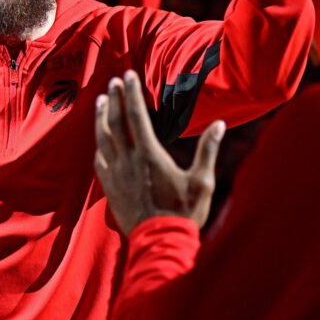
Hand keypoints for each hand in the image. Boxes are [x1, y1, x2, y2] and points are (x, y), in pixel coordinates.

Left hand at [93, 70, 224, 235]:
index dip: (131, 93)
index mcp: (149, 154)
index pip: (136, 116)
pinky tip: (99, 139)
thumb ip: (208, 150)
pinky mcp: (109, 188)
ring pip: (102, 139)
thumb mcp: (202, 182)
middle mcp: (128, 161)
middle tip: (113, 82)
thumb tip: (220, 125)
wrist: (159, 243)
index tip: (128, 75)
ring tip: (101, 101)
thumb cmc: (184, 213)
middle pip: (116, 122)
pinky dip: (98, 144)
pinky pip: (99, 160)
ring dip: (101, 117)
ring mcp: (115, 175)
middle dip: (115, 99)